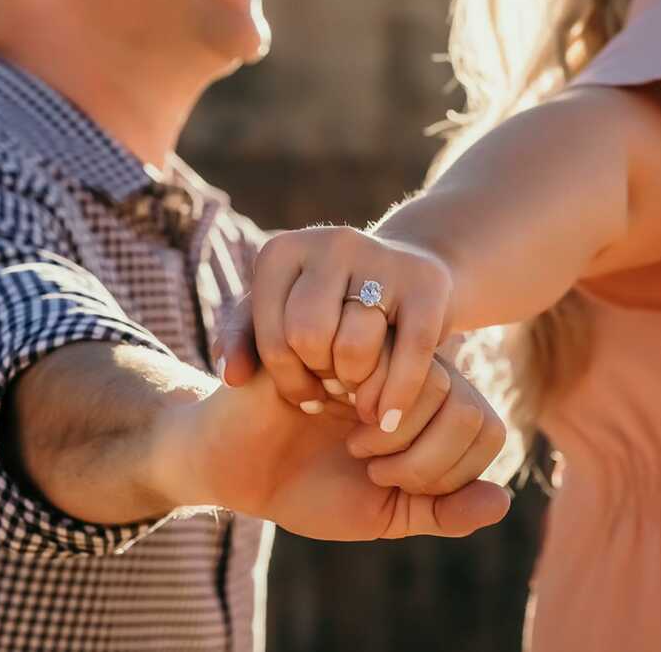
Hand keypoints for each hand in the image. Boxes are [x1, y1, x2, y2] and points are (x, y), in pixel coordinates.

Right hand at [216, 309, 506, 497]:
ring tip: (346, 434)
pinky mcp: (338, 334)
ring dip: (389, 427)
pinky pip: (376, 350)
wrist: (237, 469)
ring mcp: (374, 351)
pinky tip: (320, 404)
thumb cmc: (309, 488)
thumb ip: (441, 510)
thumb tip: (501, 502)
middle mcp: (407, 372)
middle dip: (416, 453)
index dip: (446, 468)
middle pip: (461, 399)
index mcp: (427, 409)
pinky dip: (353, 396)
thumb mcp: (384, 513)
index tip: (392, 483)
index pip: (484, 427)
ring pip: (429, 375)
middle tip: (365, 458)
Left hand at [218, 227, 453, 433]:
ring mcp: (383, 256)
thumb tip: (233, 376)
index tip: (304, 389)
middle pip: (309, 337)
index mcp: (283, 250)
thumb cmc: (330, 309)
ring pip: (355, 346)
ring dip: (357, 385)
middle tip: (334, 383)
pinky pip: (409, 351)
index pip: (271, 333)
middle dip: (321, 374)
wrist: (407, 279)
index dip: (286, 376)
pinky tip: (388, 418)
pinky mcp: (427, 280)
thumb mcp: (280, 317)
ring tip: (358, 387)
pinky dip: (398, 394)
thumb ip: (244, 342)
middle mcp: (332, 242)